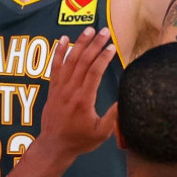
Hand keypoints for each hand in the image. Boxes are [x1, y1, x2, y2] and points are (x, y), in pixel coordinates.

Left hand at [39, 27, 117, 158]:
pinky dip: (59, 52)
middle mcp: (70, 91)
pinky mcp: (53, 89)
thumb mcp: (101, 134)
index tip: (113, 47)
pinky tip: (64, 39)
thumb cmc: (80, 141)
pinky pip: (55, 67)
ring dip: (80, 43)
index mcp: (84, 100)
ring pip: (70, 61)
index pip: (94, 72)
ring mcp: (60, 88)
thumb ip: (113, 117)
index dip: (104, 57)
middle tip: (105, 31)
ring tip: (90, 30)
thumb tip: (123, 100)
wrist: (54, 146)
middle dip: (95, 44)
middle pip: (83, 61)